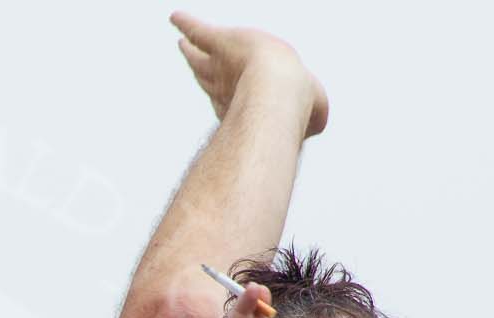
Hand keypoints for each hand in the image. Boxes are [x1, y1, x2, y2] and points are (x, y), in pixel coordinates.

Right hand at [171, 13, 326, 137]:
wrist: (276, 93)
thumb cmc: (296, 105)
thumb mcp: (315, 109)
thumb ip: (315, 115)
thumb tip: (317, 123)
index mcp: (249, 101)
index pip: (233, 96)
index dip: (227, 94)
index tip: (219, 94)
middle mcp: (229, 87)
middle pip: (210, 75)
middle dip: (202, 69)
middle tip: (192, 60)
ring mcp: (221, 64)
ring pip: (200, 57)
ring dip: (192, 50)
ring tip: (184, 43)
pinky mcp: (218, 41)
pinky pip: (198, 30)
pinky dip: (186, 23)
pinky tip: (176, 16)